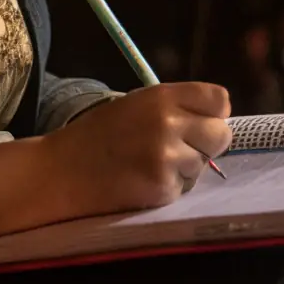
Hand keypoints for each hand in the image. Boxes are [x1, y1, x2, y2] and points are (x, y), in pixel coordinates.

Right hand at [41, 82, 231, 218]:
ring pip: (204, 164)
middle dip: (207, 143)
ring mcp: (168, 157)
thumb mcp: (136, 104)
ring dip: (187, 167)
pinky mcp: (163, 188)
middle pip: (221, 133)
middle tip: (181, 147)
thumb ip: (175, 107)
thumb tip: (217, 117)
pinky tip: (143, 181)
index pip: (219, 99)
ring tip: (151, 164)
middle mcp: (170, 122)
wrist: (62, 172)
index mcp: (162, 96)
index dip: (213, 113)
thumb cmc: (99, 135)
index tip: (201, 121)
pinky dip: (170, 187)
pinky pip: (185, 187)